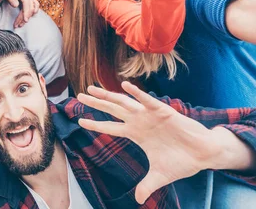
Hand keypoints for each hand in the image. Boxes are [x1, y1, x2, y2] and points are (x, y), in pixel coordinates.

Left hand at [7, 0, 38, 27]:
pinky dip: (33, 11)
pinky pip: (35, 4)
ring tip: (20, 23)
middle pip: (29, 7)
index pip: (26, 3)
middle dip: (24, 18)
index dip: (26, 13)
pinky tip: (29, 16)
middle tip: (17, 25)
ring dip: (28, 16)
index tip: (25, 21)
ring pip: (32, 7)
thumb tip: (16, 6)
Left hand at [77, 81, 223, 204]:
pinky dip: (137, 93)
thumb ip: (147, 185)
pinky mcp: (163, 112)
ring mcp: (149, 115)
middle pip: (112, 110)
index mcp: (136, 134)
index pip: (110, 128)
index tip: (79, 121)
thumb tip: (139, 200)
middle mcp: (139, 122)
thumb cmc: (182, 160)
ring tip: (92, 89)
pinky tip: (125, 86)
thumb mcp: (159, 176)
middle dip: (96, 103)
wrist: (204, 154)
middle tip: (79, 96)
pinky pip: (147, 100)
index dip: (95, 125)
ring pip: (124, 102)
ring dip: (108, 95)